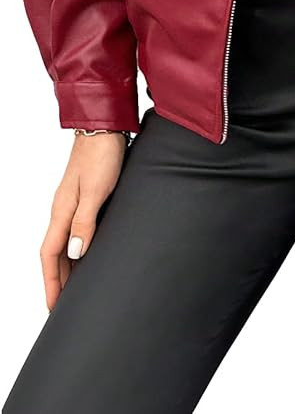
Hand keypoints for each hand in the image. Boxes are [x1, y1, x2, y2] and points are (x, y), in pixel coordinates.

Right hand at [40, 131, 127, 310]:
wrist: (105, 126)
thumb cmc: (102, 155)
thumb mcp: (96, 190)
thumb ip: (85, 221)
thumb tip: (74, 253)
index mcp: (61, 210)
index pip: (49, 255)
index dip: (52, 283)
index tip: (54, 308)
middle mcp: (63, 209)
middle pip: (54, 254)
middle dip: (57, 282)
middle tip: (64, 308)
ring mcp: (72, 202)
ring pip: (64, 243)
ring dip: (68, 267)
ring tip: (75, 290)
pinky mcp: (84, 196)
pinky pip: (74, 231)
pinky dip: (77, 249)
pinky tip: (88, 255)